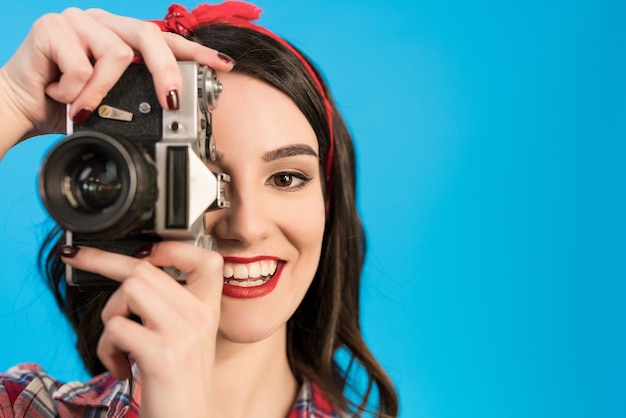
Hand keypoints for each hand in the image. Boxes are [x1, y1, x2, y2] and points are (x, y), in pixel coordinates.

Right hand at [0, 7, 233, 154]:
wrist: (20, 106)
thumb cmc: (67, 102)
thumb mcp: (112, 100)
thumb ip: (137, 94)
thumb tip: (173, 107)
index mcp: (120, 36)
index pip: (165, 39)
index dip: (196, 51)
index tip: (222, 64)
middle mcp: (103, 23)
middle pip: (149, 35)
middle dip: (166, 72)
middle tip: (170, 101)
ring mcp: (77, 21)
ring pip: (115, 54)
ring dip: (101, 92)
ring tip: (82, 106)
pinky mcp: (51, 28)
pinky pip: (81, 66)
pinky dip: (75, 92)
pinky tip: (61, 95)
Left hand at [61, 242, 223, 417]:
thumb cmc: (179, 384)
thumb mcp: (186, 338)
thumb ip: (171, 307)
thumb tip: (132, 273)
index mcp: (209, 310)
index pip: (206, 259)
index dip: (172, 248)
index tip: (142, 252)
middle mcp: (200, 316)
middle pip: (146, 269)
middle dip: (102, 261)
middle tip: (76, 257)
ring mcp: (183, 333)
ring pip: (130, 289)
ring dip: (109, 313)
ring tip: (117, 342)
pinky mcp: (162, 354)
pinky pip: (116, 328)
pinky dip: (105, 348)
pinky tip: (118, 367)